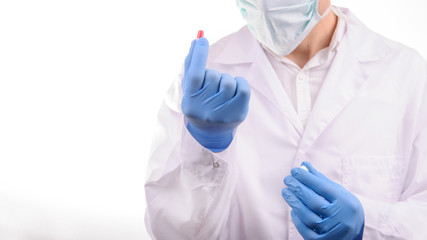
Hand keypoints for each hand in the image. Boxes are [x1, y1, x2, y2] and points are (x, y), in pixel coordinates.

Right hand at [181, 37, 250, 151]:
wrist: (210, 132)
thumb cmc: (199, 103)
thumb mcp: (191, 88)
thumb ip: (191, 66)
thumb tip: (196, 41)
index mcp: (190, 102)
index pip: (195, 75)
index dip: (199, 55)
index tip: (203, 39)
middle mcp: (205, 110)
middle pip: (213, 76)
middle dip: (213, 74)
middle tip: (211, 84)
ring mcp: (222, 114)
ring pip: (228, 81)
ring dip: (225, 79)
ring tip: (221, 89)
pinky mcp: (238, 114)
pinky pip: (243, 87)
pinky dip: (239, 83)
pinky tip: (234, 89)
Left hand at [282, 162, 363, 239]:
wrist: (354, 237)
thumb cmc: (345, 210)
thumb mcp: (340, 194)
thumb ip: (321, 181)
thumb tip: (304, 165)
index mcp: (346, 203)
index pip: (323, 188)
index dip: (307, 178)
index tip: (294, 170)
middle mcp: (341, 218)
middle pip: (314, 201)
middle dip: (298, 188)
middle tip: (287, 179)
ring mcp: (332, 232)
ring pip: (308, 216)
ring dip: (294, 202)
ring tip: (285, 191)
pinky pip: (306, 230)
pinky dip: (298, 219)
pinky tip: (293, 209)